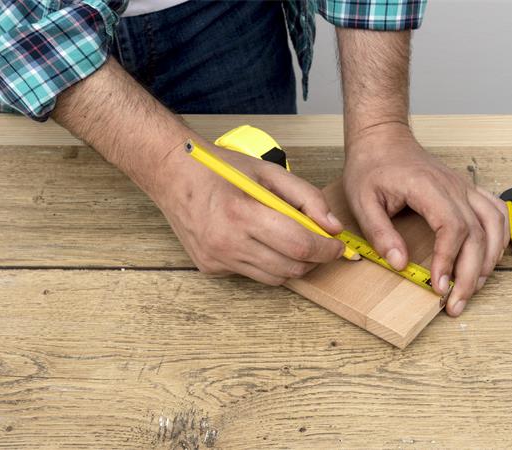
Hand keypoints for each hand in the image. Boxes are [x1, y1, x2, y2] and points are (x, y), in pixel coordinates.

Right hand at [152, 140, 344, 284]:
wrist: (173, 175)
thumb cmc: (222, 169)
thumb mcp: (269, 172)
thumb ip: (307, 197)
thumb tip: (333, 227)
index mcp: (243, 213)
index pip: (300, 245)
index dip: (327, 249)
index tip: (338, 246)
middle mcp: (227, 242)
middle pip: (291, 267)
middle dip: (315, 260)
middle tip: (322, 246)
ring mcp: (217, 259)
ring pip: (275, 277)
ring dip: (293, 264)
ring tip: (294, 242)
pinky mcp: (210, 268)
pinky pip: (253, 274)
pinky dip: (267, 263)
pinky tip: (260, 242)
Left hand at [343, 124, 509, 315]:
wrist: (382, 138)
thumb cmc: (371, 166)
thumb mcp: (362, 201)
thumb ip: (380, 233)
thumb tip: (399, 263)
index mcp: (427, 187)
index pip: (452, 228)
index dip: (449, 260)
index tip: (438, 286)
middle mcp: (453, 186)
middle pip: (477, 233)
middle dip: (470, 274)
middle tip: (456, 303)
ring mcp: (464, 187)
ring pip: (494, 225)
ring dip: (489, 259)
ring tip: (473, 287)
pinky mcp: (467, 190)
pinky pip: (496, 212)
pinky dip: (499, 237)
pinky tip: (489, 257)